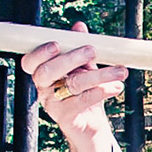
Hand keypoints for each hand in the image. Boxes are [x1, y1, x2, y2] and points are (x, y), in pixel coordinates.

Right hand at [21, 23, 126, 151]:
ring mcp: (52, 104)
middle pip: (48, 71)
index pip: (30, 61)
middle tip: (92, 51)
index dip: (40, 52)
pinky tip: (115, 87)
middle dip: (71, 58)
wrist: (91, 125)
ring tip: (120, 71)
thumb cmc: (85, 93)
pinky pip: (83, 101)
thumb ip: (79, 47)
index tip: (57, 44)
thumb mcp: (83, 68)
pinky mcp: (66, 117)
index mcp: (42, 73)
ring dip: (99, 74)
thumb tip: (79, 26)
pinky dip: (102, 91)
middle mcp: (43, 88)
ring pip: (72, 84)